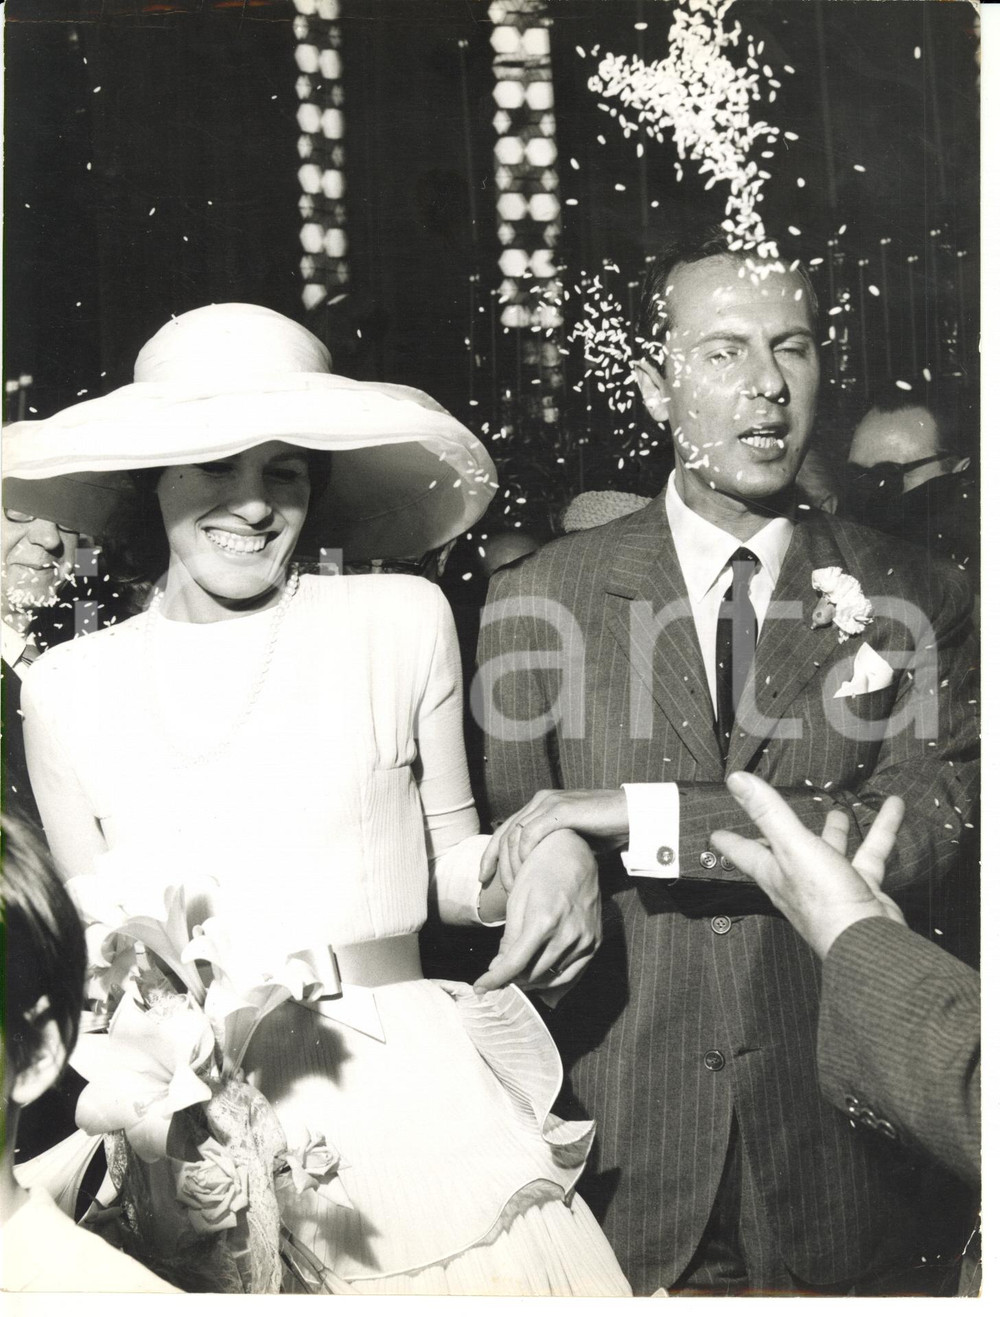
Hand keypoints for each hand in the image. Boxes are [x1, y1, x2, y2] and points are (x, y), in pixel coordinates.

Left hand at [474, 829, 600, 994]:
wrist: (575, 856)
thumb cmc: (541, 872)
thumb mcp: (517, 900)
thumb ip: (510, 938)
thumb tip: (498, 967)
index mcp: (543, 921)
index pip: (515, 964)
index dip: (494, 979)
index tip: (480, 987)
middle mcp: (567, 934)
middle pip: (532, 975)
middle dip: (511, 979)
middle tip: (498, 974)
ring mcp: (584, 940)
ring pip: (551, 979)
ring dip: (530, 981)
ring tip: (516, 974)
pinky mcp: (594, 942)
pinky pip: (572, 975)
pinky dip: (553, 981)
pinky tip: (538, 979)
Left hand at [479, 789, 628, 893]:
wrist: (632, 815)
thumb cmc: (606, 830)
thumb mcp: (572, 840)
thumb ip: (552, 849)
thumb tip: (537, 875)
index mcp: (540, 806)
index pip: (506, 831)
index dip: (491, 855)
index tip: (483, 877)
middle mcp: (540, 801)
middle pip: (505, 833)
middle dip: (496, 863)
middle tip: (498, 888)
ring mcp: (550, 803)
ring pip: (515, 835)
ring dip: (511, 863)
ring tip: (515, 886)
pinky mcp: (561, 810)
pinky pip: (531, 833)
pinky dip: (525, 853)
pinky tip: (528, 870)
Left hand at [710, 772, 906, 959]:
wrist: (867, 938)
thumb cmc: (824, 901)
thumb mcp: (792, 845)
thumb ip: (767, 811)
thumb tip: (737, 781)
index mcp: (775, 871)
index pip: (744, 852)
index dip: (730, 842)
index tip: (717, 836)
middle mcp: (799, 880)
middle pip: (787, 851)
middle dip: (784, 832)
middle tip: (781, 818)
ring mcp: (830, 886)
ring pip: (830, 851)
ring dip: (834, 831)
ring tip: (839, 813)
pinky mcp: (860, 889)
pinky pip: (870, 854)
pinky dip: (881, 830)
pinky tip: (893, 809)